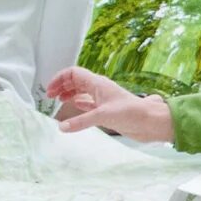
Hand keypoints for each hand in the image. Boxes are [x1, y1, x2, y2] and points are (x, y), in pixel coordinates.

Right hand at [48, 66, 171, 142]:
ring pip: (82, 92)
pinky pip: (89, 103)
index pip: (74, 73)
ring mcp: (103, 99)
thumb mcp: (102, 116)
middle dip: (62, 86)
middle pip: (76, 81)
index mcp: (98, 83)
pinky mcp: (107, 110)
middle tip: (50, 96)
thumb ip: (81, 121)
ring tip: (59, 101)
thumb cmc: (131, 113)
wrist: (150, 122)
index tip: (49, 91)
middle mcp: (100, 89)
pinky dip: (79, 104)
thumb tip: (61, 127)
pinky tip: (75, 107)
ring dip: (70, 94)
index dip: (60, 79)